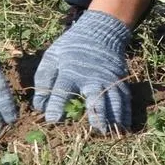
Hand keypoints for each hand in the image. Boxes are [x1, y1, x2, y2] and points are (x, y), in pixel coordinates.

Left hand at [33, 10, 131, 132]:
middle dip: (96, 114)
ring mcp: (108, 78)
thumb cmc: (71, 48)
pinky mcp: (119, 80)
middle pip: (95, 97)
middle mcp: (91, 77)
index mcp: (70, 71)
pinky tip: (124, 125)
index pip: (62, 91)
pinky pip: (125, 98)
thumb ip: (44, 80)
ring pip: (113, 100)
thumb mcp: (52, 57)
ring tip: (110, 133)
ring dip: (113, 117)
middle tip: (95, 131)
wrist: (98, 31)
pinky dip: (126, 112)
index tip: (52, 121)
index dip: (56, 107)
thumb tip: (39, 106)